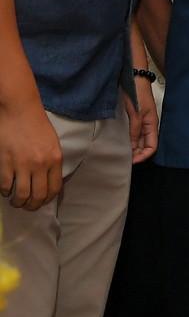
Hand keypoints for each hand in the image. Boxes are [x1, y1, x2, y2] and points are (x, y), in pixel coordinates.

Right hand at [0, 87, 62, 209]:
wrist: (20, 110)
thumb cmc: (37, 125)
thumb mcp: (52, 144)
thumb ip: (52, 162)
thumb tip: (47, 181)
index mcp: (55, 159)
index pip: (54, 188)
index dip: (47, 199)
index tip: (41, 201)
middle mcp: (41, 164)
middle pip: (38, 195)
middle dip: (32, 205)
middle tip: (27, 206)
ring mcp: (22, 164)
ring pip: (21, 194)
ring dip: (18, 202)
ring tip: (16, 201)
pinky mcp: (6, 162)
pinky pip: (5, 185)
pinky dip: (5, 191)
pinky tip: (5, 190)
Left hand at [124, 75, 157, 163]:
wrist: (133, 77)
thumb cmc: (137, 92)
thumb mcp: (136, 113)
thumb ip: (134, 130)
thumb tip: (132, 147)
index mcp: (152, 124)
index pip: (152, 147)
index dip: (143, 156)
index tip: (131, 161)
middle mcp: (147, 125)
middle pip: (145, 145)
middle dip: (136, 153)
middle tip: (123, 159)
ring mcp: (140, 121)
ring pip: (138, 140)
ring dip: (131, 147)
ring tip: (120, 151)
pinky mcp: (133, 117)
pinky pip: (132, 133)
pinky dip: (127, 139)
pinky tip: (119, 140)